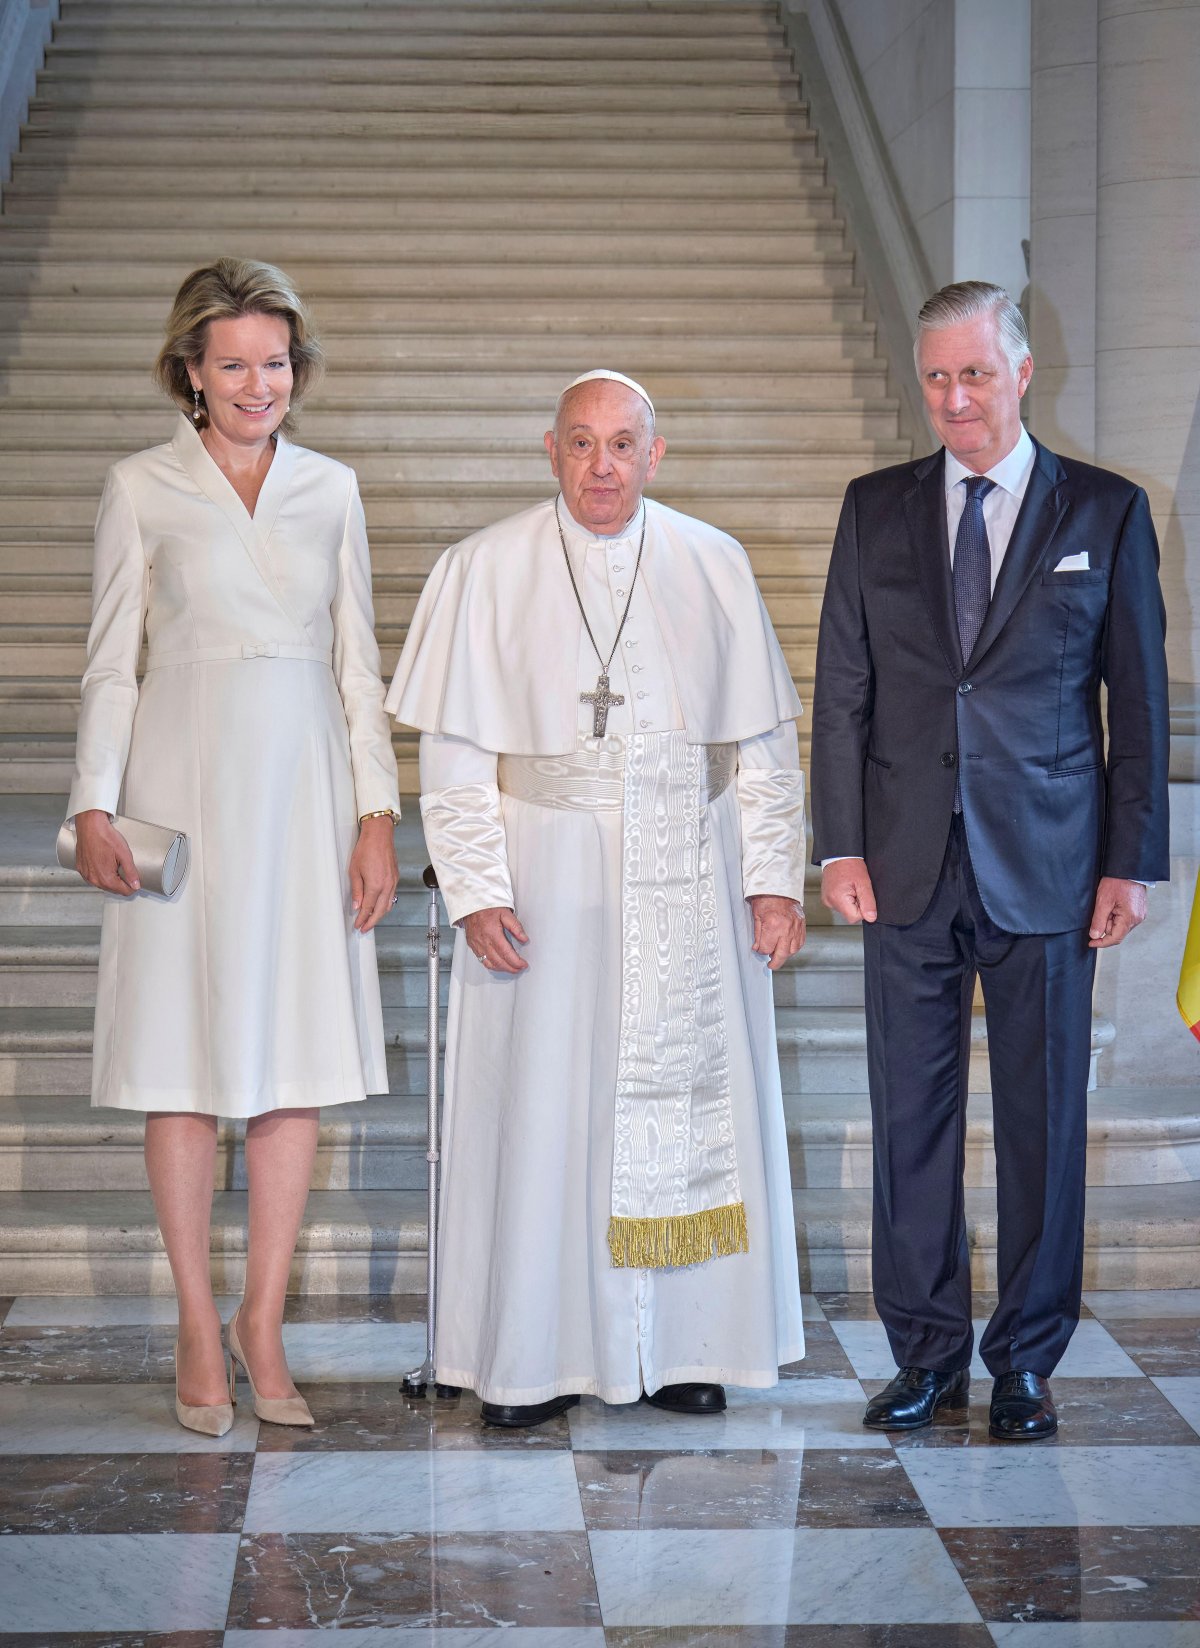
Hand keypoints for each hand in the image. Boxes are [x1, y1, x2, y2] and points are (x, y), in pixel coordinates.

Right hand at [73, 809, 138, 894]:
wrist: (90, 826)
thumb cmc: (105, 837)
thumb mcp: (124, 854)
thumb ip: (131, 872)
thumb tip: (136, 885)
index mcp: (105, 878)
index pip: (123, 892)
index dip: (132, 887)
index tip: (135, 881)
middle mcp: (93, 879)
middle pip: (113, 889)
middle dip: (122, 883)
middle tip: (126, 871)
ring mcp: (86, 874)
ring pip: (103, 884)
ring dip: (111, 879)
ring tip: (115, 866)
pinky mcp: (81, 869)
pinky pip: (93, 877)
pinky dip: (100, 874)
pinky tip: (104, 864)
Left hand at [349, 815, 398, 931]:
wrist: (379, 835)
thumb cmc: (366, 849)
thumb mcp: (354, 870)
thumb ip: (356, 890)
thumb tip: (357, 904)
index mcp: (375, 885)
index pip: (368, 908)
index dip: (362, 919)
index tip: (358, 925)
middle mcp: (387, 885)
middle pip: (381, 911)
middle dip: (372, 921)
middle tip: (364, 928)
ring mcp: (393, 882)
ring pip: (388, 905)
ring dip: (380, 915)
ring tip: (371, 920)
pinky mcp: (396, 877)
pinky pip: (392, 896)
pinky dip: (386, 904)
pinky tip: (380, 906)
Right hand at [462, 906, 529, 973]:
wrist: (471, 904)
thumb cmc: (487, 907)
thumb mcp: (505, 913)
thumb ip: (515, 927)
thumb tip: (524, 938)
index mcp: (492, 933)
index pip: (506, 953)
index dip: (516, 962)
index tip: (523, 964)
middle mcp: (483, 941)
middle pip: (498, 962)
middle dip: (511, 968)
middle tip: (519, 968)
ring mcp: (476, 945)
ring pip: (489, 963)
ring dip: (502, 968)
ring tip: (511, 967)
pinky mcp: (472, 945)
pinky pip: (482, 960)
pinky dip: (491, 965)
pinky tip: (498, 964)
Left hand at [748, 894, 805, 970]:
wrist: (779, 887)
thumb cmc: (766, 898)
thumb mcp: (756, 916)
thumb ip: (758, 935)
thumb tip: (758, 948)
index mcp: (773, 926)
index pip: (767, 949)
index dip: (761, 951)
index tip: (759, 949)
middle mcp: (786, 929)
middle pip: (782, 954)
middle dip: (775, 962)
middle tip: (771, 965)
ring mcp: (796, 927)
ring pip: (793, 950)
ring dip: (785, 955)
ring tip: (779, 954)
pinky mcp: (801, 925)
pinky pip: (800, 942)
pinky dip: (794, 947)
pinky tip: (788, 947)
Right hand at [821, 857, 877, 923]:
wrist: (839, 855)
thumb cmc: (850, 865)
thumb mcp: (864, 883)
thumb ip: (868, 902)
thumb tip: (871, 917)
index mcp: (838, 898)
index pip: (854, 918)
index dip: (862, 909)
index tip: (861, 896)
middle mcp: (830, 901)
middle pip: (849, 915)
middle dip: (857, 905)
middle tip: (856, 890)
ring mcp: (827, 900)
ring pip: (845, 910)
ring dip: (851, 902)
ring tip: (851, 887)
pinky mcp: (827, 898)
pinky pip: (840, 905)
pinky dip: (845, 899)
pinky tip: (846, 889)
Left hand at [1088, 876, 1147, 948]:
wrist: (1128, 869)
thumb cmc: (1117, 882)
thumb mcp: (1103, 901)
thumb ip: (1099, 920)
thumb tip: (1095, 935)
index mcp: (1130, 918)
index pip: (1115, 938)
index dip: (1102, 943)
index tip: (1091, 942)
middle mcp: (1138, 919)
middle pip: (1117, 932)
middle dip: (1106, 925)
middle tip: (1101, 909)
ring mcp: (1140, 914)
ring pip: (1120, 925)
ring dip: (1111, 919)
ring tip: (1108, 903)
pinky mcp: (1139, 910)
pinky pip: (1125, 919)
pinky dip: (1116, 915)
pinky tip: (1113, 903)